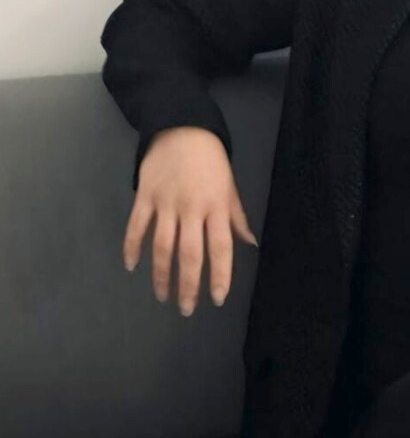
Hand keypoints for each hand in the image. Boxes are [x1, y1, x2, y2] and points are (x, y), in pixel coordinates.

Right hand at [123, 127, 259, 315]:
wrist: (182, 127)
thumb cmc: (211, 161)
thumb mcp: (230, 187)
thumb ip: (236, 217)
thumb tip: (250, 244)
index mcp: (217, 208)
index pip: (220, 249)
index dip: (219, 276)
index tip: (217, 299)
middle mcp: (192, 209)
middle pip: (190, 255)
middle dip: (188, 286)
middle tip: (186, 309)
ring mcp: (166, 203)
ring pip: (162, 247)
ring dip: (161, 275)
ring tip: (162, 296)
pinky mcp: (145, 196)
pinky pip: (136, 226)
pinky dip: (131, 247)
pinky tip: (131, 266)